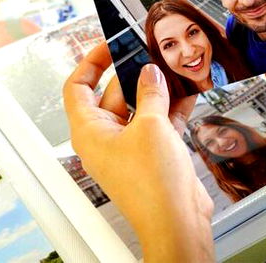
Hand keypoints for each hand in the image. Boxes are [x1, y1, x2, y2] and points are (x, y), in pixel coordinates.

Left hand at [63, 43, 213, 261]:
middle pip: (113, 94)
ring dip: (156, 90)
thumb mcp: (151, 127)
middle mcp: (106, 138)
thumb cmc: (152, 186)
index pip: (78, 87)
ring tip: (172, 70)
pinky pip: (158, 122)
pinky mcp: (153, 152)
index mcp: (90, 132)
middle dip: (134, 74)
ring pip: (140, 107)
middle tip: (152, 55)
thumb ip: (151, 93)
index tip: (109, 45)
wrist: (177, 220)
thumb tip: (149, 73)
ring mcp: (130, 146)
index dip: (91, 62)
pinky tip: (187, 92)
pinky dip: (171, 107)